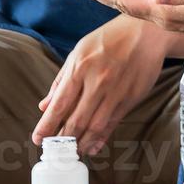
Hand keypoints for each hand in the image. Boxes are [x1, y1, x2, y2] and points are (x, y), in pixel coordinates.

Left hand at [31, 15, 169, 155]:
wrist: (146, 31)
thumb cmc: (109, 39)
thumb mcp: (79, 51)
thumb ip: (61, 80)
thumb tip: (45, 105)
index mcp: (80, 67)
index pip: (59, 104)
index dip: (47, 125)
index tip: (38, 139)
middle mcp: (97, 81)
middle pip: (76, 120)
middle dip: (62, 140)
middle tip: (54, 151)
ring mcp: (116, 91)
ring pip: (95, 126)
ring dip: (81, 143)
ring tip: (72, 152)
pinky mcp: (131, 98)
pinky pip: (113, 123)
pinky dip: (101, 138)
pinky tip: (92, 146)